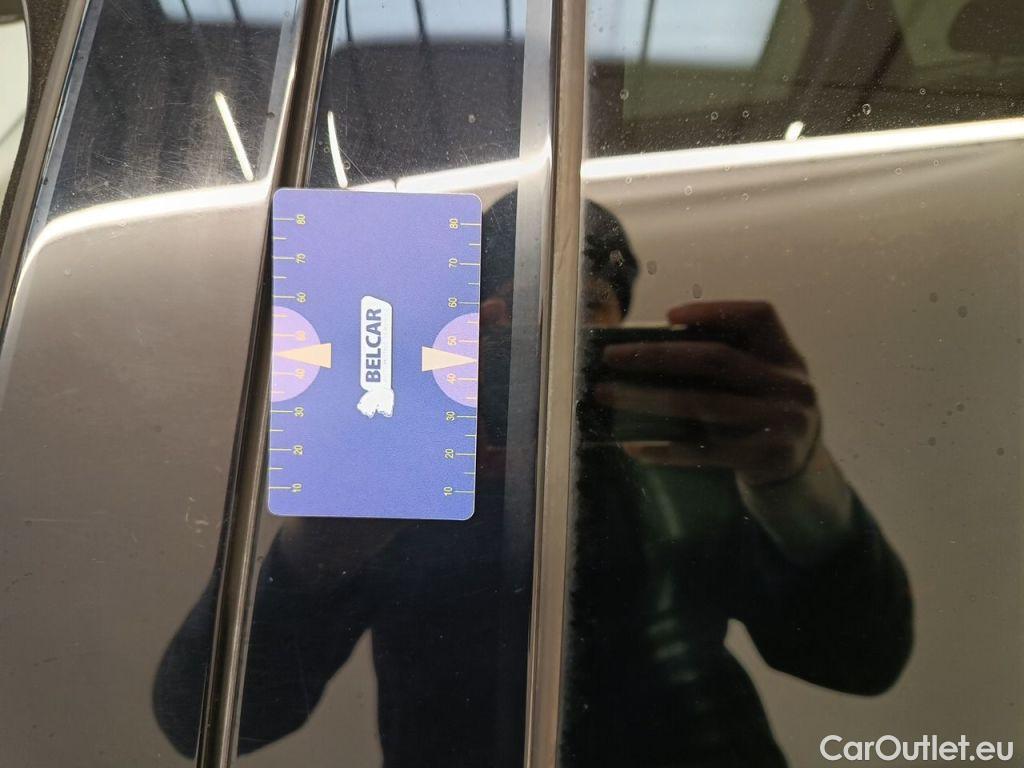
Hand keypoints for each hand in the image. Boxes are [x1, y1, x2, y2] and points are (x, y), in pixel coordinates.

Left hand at [595, 301, 819, 485]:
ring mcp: (782, 423)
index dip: (715, 311)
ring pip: (702, 404)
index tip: (669, 316)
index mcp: (786, 358)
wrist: (798, 476)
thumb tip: (644, 352)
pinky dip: (666, 448)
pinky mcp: (766, 458)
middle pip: (717, 359)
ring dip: (647, 399)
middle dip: (658, 354)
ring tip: (608, 395)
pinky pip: (704, 450)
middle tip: (612, 356)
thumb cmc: (759, 419)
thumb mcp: (758, 386)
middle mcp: (790, 386)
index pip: (760, 317)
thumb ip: (722, 365)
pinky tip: (634, 446)